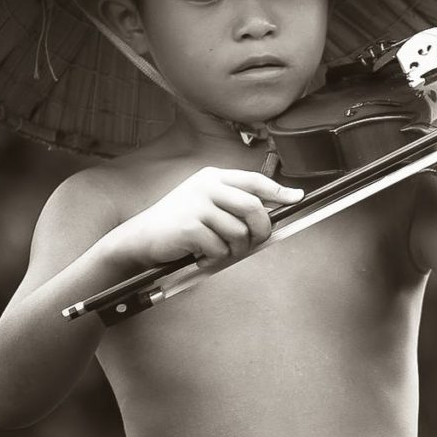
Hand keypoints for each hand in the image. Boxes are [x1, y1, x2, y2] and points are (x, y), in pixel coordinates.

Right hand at [104, 167, 303, 268]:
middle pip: (254, 208)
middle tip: (253, 244)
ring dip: (233, 250)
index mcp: (213, 177)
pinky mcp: (189, 226)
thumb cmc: (178, 226)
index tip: (297, 197)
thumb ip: (233, 206)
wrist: (140, 239)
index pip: (254, 180)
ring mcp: (197, 204)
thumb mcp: (205, 206)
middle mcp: (206, 186)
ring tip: (216, 253)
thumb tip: (269, 218)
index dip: (278, 191)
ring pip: (239, 233)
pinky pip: (220, 248)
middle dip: (260, 231)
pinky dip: (214, 260)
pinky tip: (200, 259)